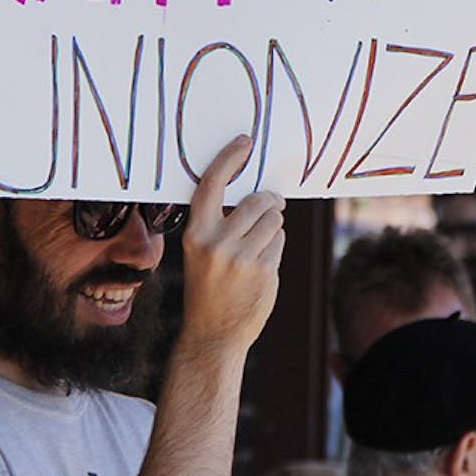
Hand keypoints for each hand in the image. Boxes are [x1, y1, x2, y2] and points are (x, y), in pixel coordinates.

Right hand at [179, 136, 285, 352]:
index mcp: (195, 234)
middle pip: (256, 201)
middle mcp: (216, 244)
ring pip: (273, 220)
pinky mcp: (264, 271)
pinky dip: (275, 246)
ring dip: (273, 225)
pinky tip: (262, 264)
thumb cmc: (209, 286)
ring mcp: (241, 259)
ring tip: (259, 243)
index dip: (229, 159)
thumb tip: (258, 194)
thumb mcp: (202, 252)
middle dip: (269, 201)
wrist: (213, 334)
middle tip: (272, 205)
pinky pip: (280, 241)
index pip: (211, 185)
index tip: (245, 142)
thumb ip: (220, 224)